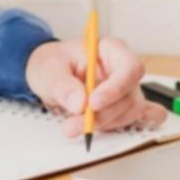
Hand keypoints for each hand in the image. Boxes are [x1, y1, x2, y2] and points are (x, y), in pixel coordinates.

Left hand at [24, 37, 165, 138]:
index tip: (94, 103)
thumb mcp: (50, 67)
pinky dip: (114, 128)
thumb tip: (80, 103)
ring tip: (73, 126)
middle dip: (103, 114)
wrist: (48, 73)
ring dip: (103, 124)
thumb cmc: (54, 61)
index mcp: (111, 50)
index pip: (130, 68)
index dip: (116, 88)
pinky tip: (99, 130)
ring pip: (128, 112)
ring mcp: (124, 91)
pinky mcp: (119, 108)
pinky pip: (129, 121)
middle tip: (74, 124)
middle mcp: (122, 70)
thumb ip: (63, 85)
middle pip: (129, 96)